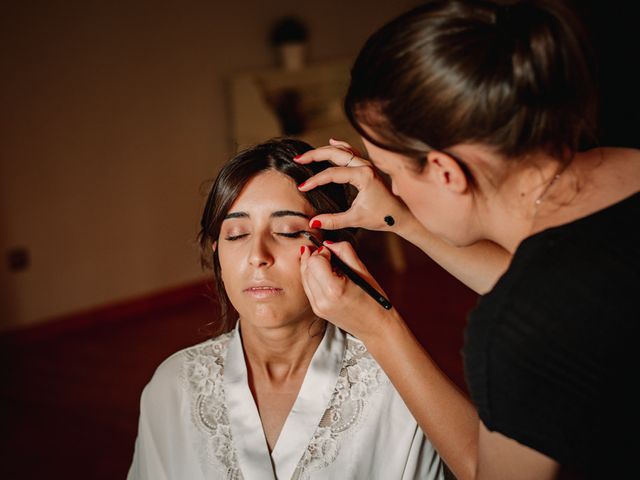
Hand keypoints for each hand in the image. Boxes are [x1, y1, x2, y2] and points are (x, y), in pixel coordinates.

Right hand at [295, 139, 412, 231]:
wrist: (401, 214)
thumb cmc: (382, 217)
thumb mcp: (356, 220)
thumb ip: (333, 220)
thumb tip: (313, 222)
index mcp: (363, 176)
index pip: (332, 173)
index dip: (315, 180)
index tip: (302, 187)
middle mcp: (365, 166)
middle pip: (335, 153)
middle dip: (315, 155)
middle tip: (298, 159)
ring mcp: (367, 164)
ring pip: (342, 150)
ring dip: (324, 150)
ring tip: (307, 154)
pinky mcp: (368, 166)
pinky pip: (351, 151)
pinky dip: (340, 147)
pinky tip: (332, 141)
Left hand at [299, 240, 394, 341]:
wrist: (376, 328)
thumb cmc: (374, 300)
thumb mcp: (362, 271)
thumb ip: (344, 251)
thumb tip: (328, 243)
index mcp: (334, 289)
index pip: (314, 261)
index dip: (322, 252)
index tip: (332, 252)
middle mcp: (321, 300)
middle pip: (306, 268)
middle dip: (315, 257)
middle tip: (329, 255)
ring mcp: (317, 307)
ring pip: (303, 277)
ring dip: (312, 266)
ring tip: (328, 264)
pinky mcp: (317, 310)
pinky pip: (308, 287)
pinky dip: (313, 277)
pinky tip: (325, 275)